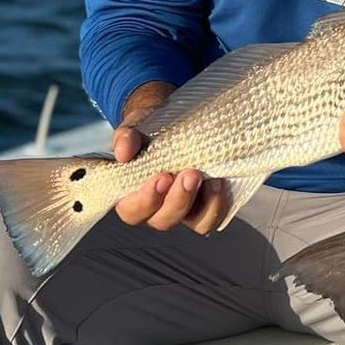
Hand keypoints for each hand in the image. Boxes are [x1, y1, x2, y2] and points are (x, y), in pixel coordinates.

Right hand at [111, 81, 230, 233]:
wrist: (177, 121)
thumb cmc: (151, 131)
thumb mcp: (135, 128)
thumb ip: (126, 138)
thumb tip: (123, 152)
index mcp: (132, 195)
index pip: (133, 211)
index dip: (147, 199)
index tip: (161, 177)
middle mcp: (159, 208)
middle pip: (164, 221)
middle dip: (179, 200)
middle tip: (190, 174)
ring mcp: (186, 209)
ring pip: (196, 223)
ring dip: (205, 205)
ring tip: (210, 179)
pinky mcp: (208, 206)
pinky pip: (215, 216)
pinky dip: (220, 203)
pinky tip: (221, 181)